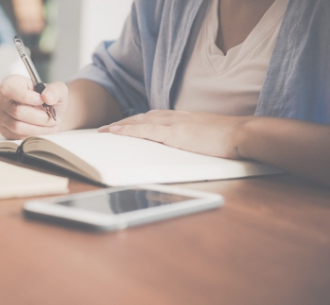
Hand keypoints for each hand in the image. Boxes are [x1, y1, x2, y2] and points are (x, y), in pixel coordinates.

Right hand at [0, 75, 67, 139]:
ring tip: (50, 125)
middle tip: (53, 118)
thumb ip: (55, 90)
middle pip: (17, 111)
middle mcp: (1, 99)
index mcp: (11, 84)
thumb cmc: (49, 99)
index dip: (28, 97)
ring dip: (38, 128)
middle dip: (39, 117)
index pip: (10, 90)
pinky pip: (17, 136)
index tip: (42, 101)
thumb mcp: (57, 90)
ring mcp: (1, 116)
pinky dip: (33, 135)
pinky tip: (42, 130)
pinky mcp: (4, 130)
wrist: (49, 112)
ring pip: (17, 126)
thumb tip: (47, 97)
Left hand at [98, 110, 254, 158]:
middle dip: (124, 122)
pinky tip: (114, 131)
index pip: (154, 117)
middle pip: (143, 117)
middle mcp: (175, 116)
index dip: (137, 121)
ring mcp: (174, 123)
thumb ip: (194, 138)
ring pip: (139, 121)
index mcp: (183, 117)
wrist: (243, 133)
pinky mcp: (174, 133)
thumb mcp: (206, 136)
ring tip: (104, 131)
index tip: (125, 125)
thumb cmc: (230, 138)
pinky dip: (127, 130)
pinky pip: (145, 130)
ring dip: (120, 126)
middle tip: (107, 128)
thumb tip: (188, 145)